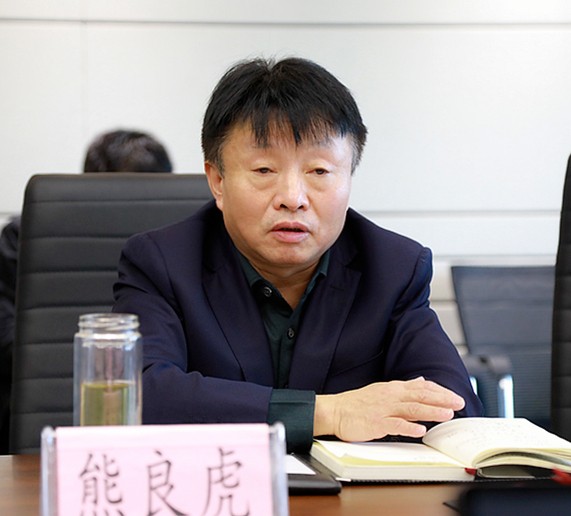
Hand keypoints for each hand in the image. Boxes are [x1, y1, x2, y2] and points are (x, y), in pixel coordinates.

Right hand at [313, 377, 465, 441]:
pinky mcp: (376, 423)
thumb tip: (421, 381)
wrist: (335, 411)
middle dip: (441, 399)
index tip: (454, 396)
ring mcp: (383, 409)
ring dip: (430, 411)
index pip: (421, 387)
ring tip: (446, 415)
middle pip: (419, 396)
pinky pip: (394, 425)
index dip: (439, 391)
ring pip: (411, 409)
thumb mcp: (382, 390)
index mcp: (393, 388)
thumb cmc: (358, 403)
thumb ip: (404, 387)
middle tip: (458, 403)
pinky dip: (408, 427)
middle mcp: (390, 396)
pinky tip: (420, 430)